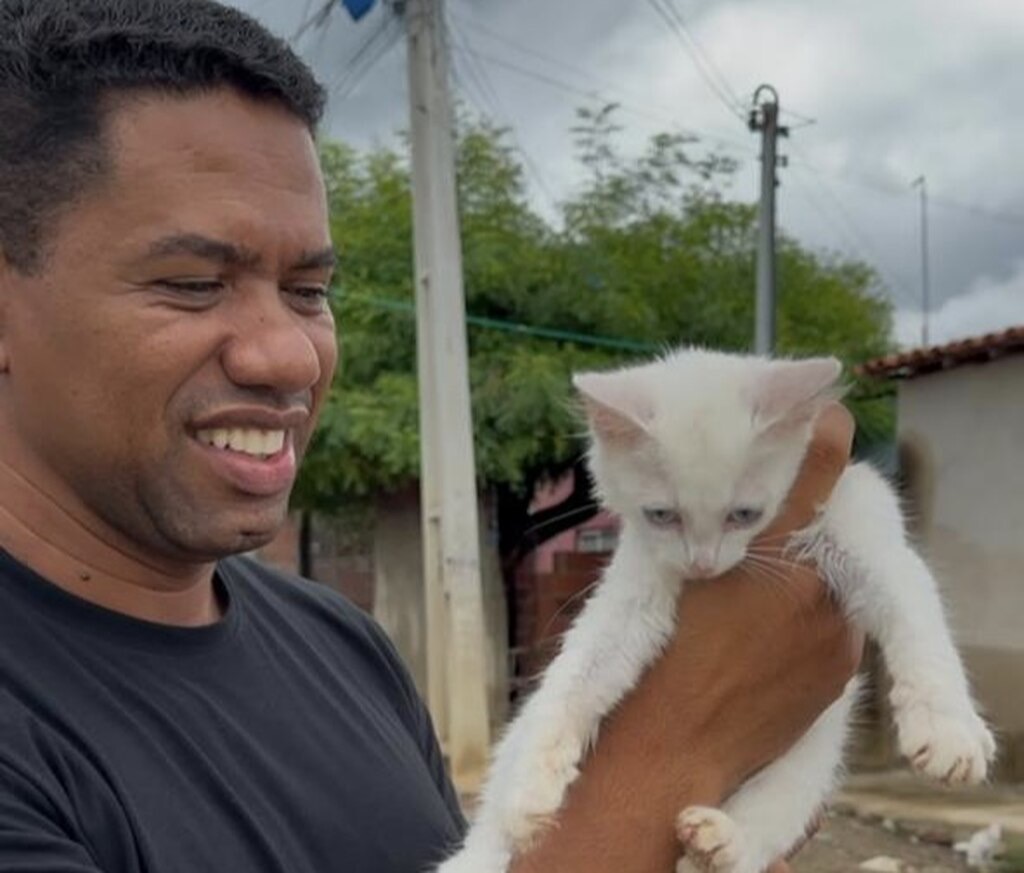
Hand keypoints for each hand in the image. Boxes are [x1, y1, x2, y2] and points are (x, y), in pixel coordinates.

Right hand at [512, 404, 859, 872]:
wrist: (674, 748)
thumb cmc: (656, 654)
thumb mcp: (668, 569)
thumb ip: (700, 523)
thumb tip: (714, 490)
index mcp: (769, 555)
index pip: (817, 470)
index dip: (823, 433)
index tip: (824, 409)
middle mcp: (816, 588)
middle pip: (821, 530)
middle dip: (794, 524)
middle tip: (754, 533)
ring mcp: (835, 633)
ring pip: (825, 581)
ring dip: (798, 579)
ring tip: (751, 608)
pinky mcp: (841, 670)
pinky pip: (830, 625)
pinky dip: (805, 621)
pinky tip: (764, 641)